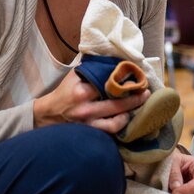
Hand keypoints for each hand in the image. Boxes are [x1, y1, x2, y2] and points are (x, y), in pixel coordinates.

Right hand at [33, 69, 148, 132]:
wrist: (48, 115)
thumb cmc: (64, 93)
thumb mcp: (74, 76)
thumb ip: (92, 67)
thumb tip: (113, 59)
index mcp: (82, 93)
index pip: (108, 86)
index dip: (125, 82)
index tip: (137, 78)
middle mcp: (86, 110)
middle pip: (117, 105)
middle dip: (135, 99)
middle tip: (146, 93)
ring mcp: (88, 125)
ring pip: (115, 124)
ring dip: (128, 116)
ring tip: (137, 109)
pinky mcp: (89, 135)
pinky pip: (109, 135)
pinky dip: (119, 128)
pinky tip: (126, 120)